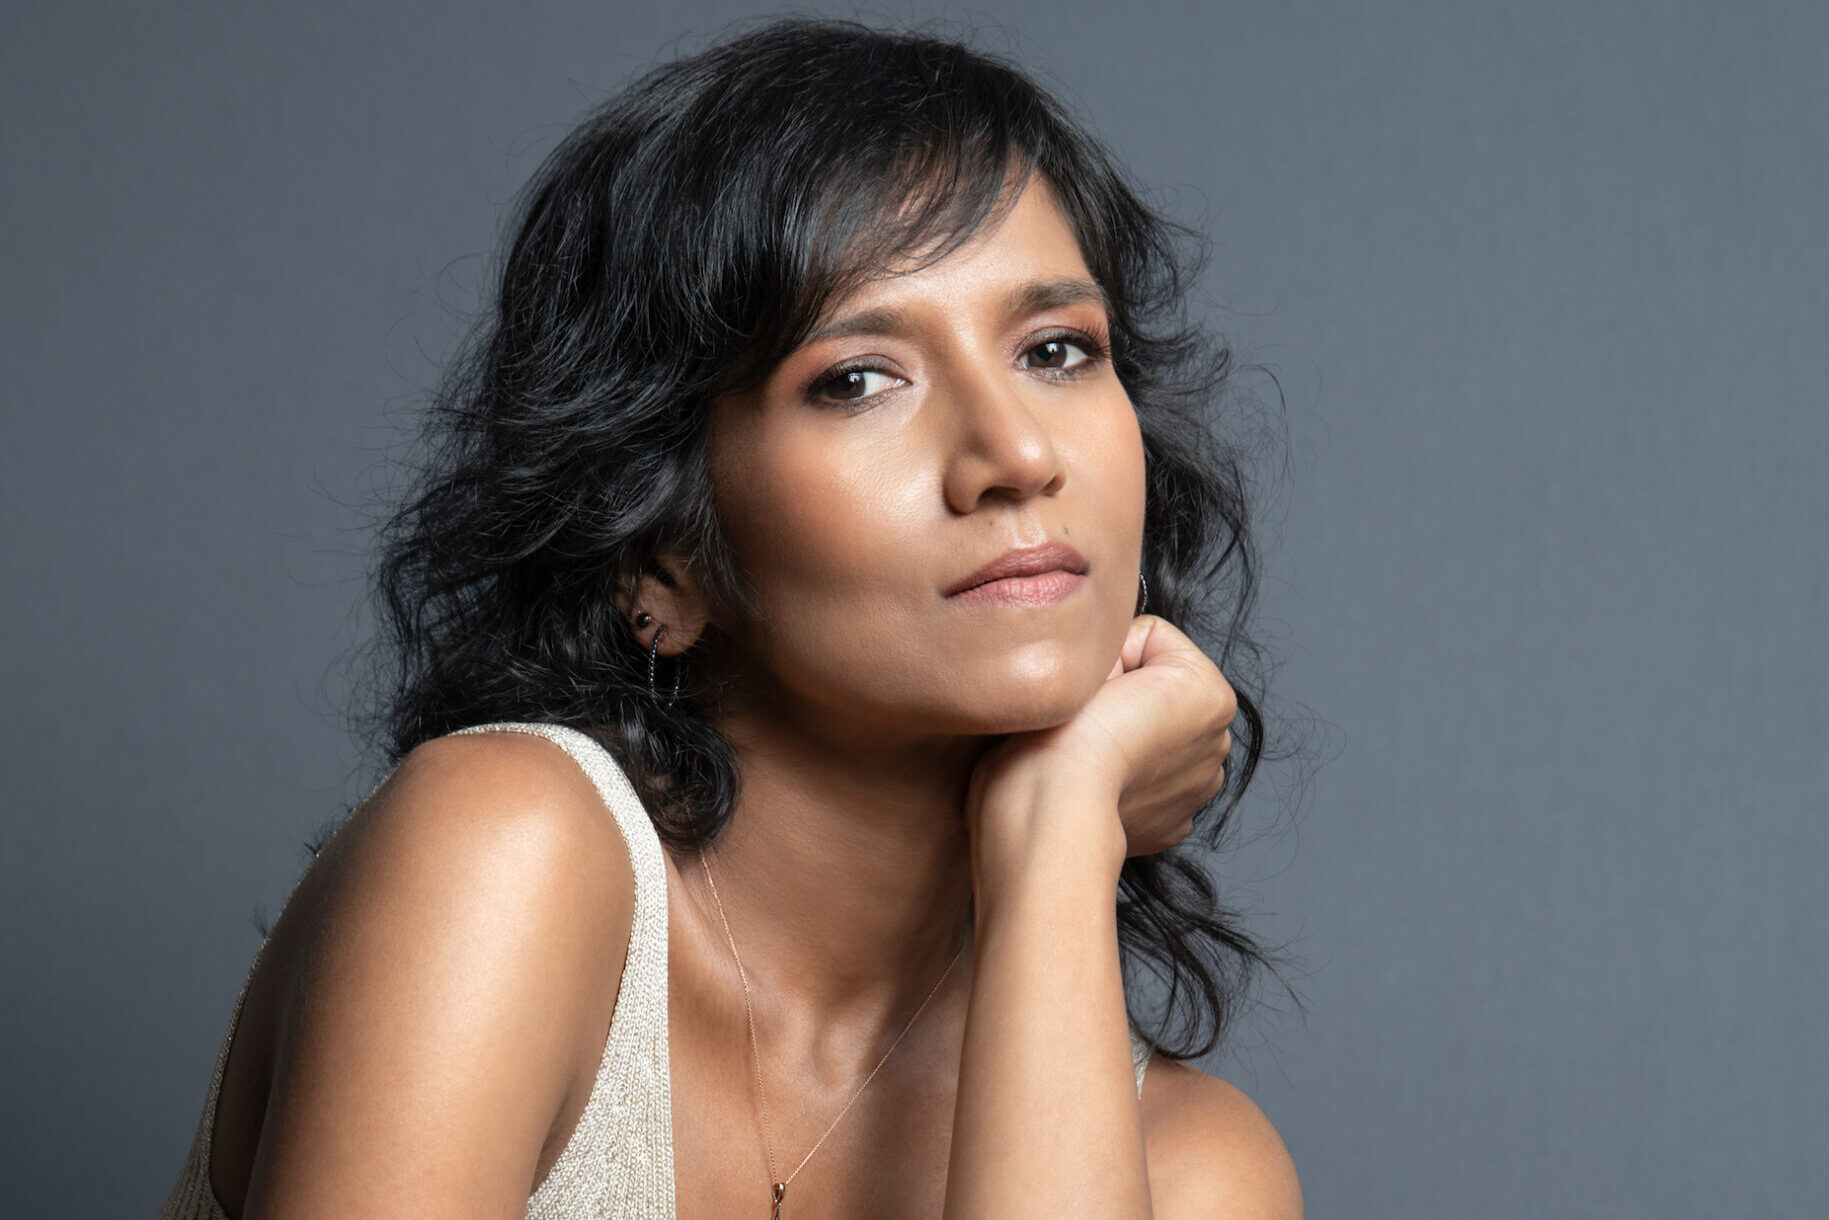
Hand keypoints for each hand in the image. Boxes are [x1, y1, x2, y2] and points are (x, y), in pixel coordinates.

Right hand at [969, 616, 1236, 869]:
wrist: (1054, 806)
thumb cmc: (1068, 732)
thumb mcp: (1098, 651)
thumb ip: (1116, 640)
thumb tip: (1111, 659)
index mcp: (1211, 691)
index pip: (1149, 641)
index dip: (1111, 657)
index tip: (1094, 687)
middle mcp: (1217, 742)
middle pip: (1157, 692)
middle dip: (1126, 698)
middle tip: (1088, 720)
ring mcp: (1197, 789)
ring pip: (1154, 738)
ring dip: (1127, 739)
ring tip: (1091, 752)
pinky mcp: (1172, 825)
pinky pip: (1149, 784)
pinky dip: (1127, 782)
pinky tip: (1102, 784)